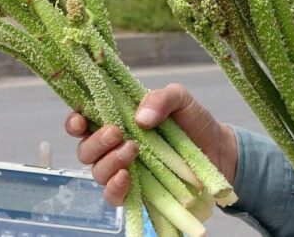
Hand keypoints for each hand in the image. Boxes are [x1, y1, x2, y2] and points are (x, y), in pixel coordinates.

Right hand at [64, 83, 237, 205]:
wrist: (219, 151)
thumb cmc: (194, 122)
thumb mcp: (180, 99)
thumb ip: (160, 98)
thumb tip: (140, 118)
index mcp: (118, 120)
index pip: (84, 121)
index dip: (74, 121)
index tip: (80, 120)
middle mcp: (114, 147)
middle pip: (85, 149)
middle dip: (96, 141)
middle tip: (117, 133)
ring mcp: (123, 171)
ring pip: (96, 171)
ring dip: (110, 161)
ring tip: (133, 151)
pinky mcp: (136, 193)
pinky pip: (112, 196)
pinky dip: (115, 187)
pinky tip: (127, 177)